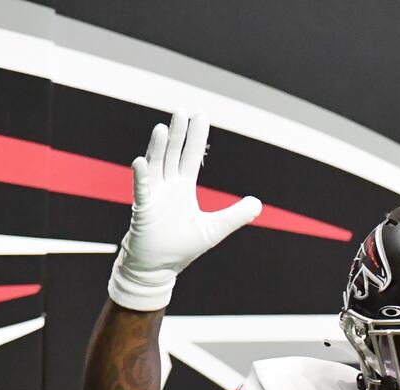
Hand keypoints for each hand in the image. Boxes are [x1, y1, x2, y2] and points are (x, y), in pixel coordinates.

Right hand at [108, 110, 262, 310]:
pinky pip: (142, 190)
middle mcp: (167, 187)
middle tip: (182, 111)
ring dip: (159, 148)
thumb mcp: (214, 230)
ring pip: (156, 166)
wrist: (157, 268)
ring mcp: (154, 196)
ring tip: (163, 128)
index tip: (199, 116)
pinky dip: (141, 176)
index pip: (190, 157)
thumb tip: (258, 204)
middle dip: (178, 134)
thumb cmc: (181, 248)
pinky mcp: (143, 210)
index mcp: (183, 189)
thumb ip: (235, 216)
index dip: (195, 138)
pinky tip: (141, 161)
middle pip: (173, 155)